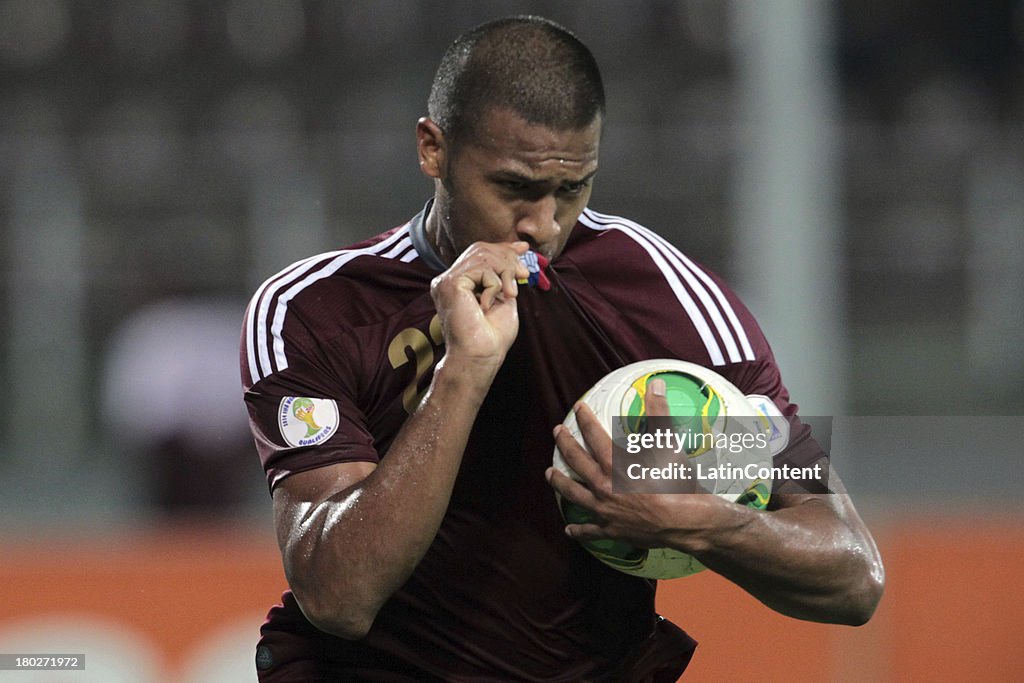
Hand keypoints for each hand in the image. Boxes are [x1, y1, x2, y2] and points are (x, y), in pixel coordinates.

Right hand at [430, 241, 529, 370]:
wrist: (481, 356)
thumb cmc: (492, 336)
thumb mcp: (505, 296)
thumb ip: (506, 273)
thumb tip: (519, 248)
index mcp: (459, 283)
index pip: (479, 252)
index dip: (502, 248)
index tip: (523, 249)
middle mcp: (448, 279)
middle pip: (480, 249)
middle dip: (507, 258)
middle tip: (523, 273)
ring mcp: (446, 281)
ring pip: (482, 255)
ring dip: (504, 270)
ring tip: (510, 293)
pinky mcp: (450, 284)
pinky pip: (481, 269)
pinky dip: (494, 284)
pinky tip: (488, 304)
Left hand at [547, 379, 729, 553]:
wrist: (685, 522)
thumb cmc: (676, 483)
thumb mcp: (668, 445)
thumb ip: (659, 414)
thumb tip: (656, 384)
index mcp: (615, 465)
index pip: (594, 436)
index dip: (585, 420)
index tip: (578, 408)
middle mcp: (604, 486)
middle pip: (577, 462)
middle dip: (565, 445)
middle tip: (556, 433)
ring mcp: (604, 511)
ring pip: (574, 495)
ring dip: (560, 483)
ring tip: (549, 475)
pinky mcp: (611, 531)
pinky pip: (590, 531)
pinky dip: (578, 530)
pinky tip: (569, 529)